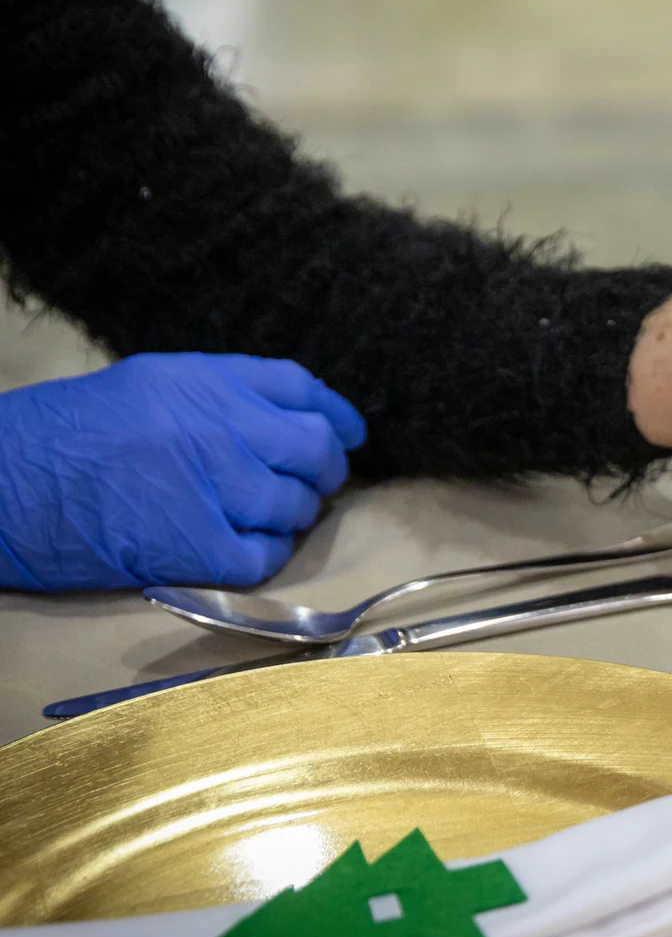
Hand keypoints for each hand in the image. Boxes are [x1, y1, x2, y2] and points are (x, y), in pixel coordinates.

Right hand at [0, 353, 365, 589]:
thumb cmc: (60, 436)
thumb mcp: (143, 386)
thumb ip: (215, 396)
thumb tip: (284, 417)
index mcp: (202, 381)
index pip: (299, 386)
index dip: (334, 413)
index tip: (346, 432)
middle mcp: (217, 426)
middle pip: (314, 445)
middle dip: (323, 468)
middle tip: (310, 484)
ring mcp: (211, 486)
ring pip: (296, 505)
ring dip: (290, 516)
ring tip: (262, 518)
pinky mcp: (195, 546)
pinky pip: (265, 555)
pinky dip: (263, 555)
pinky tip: (240, 548)